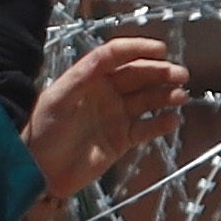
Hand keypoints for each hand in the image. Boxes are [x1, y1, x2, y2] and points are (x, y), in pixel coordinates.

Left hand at [26, 34, 192, 201]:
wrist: (39, 170)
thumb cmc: (42, 130)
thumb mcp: (59, 98)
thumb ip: (83, 75)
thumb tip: (107, 56)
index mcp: (89, 77)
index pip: (117, 56)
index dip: (139, 49)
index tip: (161, 49)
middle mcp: (106, 93)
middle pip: (138, 76)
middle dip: (160, 72)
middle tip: (180, 75)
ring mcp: (116, 116)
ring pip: (147, 101)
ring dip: (165, 96)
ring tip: (180, 97)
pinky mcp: (122, 140)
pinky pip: (147, 128)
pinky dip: (161, 124)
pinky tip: (172, 120)